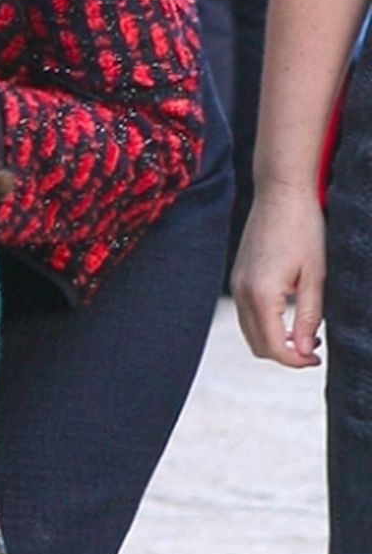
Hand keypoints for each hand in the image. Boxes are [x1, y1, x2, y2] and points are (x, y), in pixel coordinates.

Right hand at [231, 184, 325, 367]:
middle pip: (257, 344)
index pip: (274, 346)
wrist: (280, 193)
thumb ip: (308, 317)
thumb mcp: (315, 276)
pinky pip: (246, 312)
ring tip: (304, 334)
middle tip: (313, 351)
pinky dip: (264, 323)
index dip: (296, 361)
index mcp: (261, 294)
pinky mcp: (238, 274)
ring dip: (274, 339)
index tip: (316, 359)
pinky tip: (287, 313)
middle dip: (284, 354)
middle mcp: (241, 291)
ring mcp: (236, 282)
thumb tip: (304, 350)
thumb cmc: (302, 229)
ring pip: (249, 330)